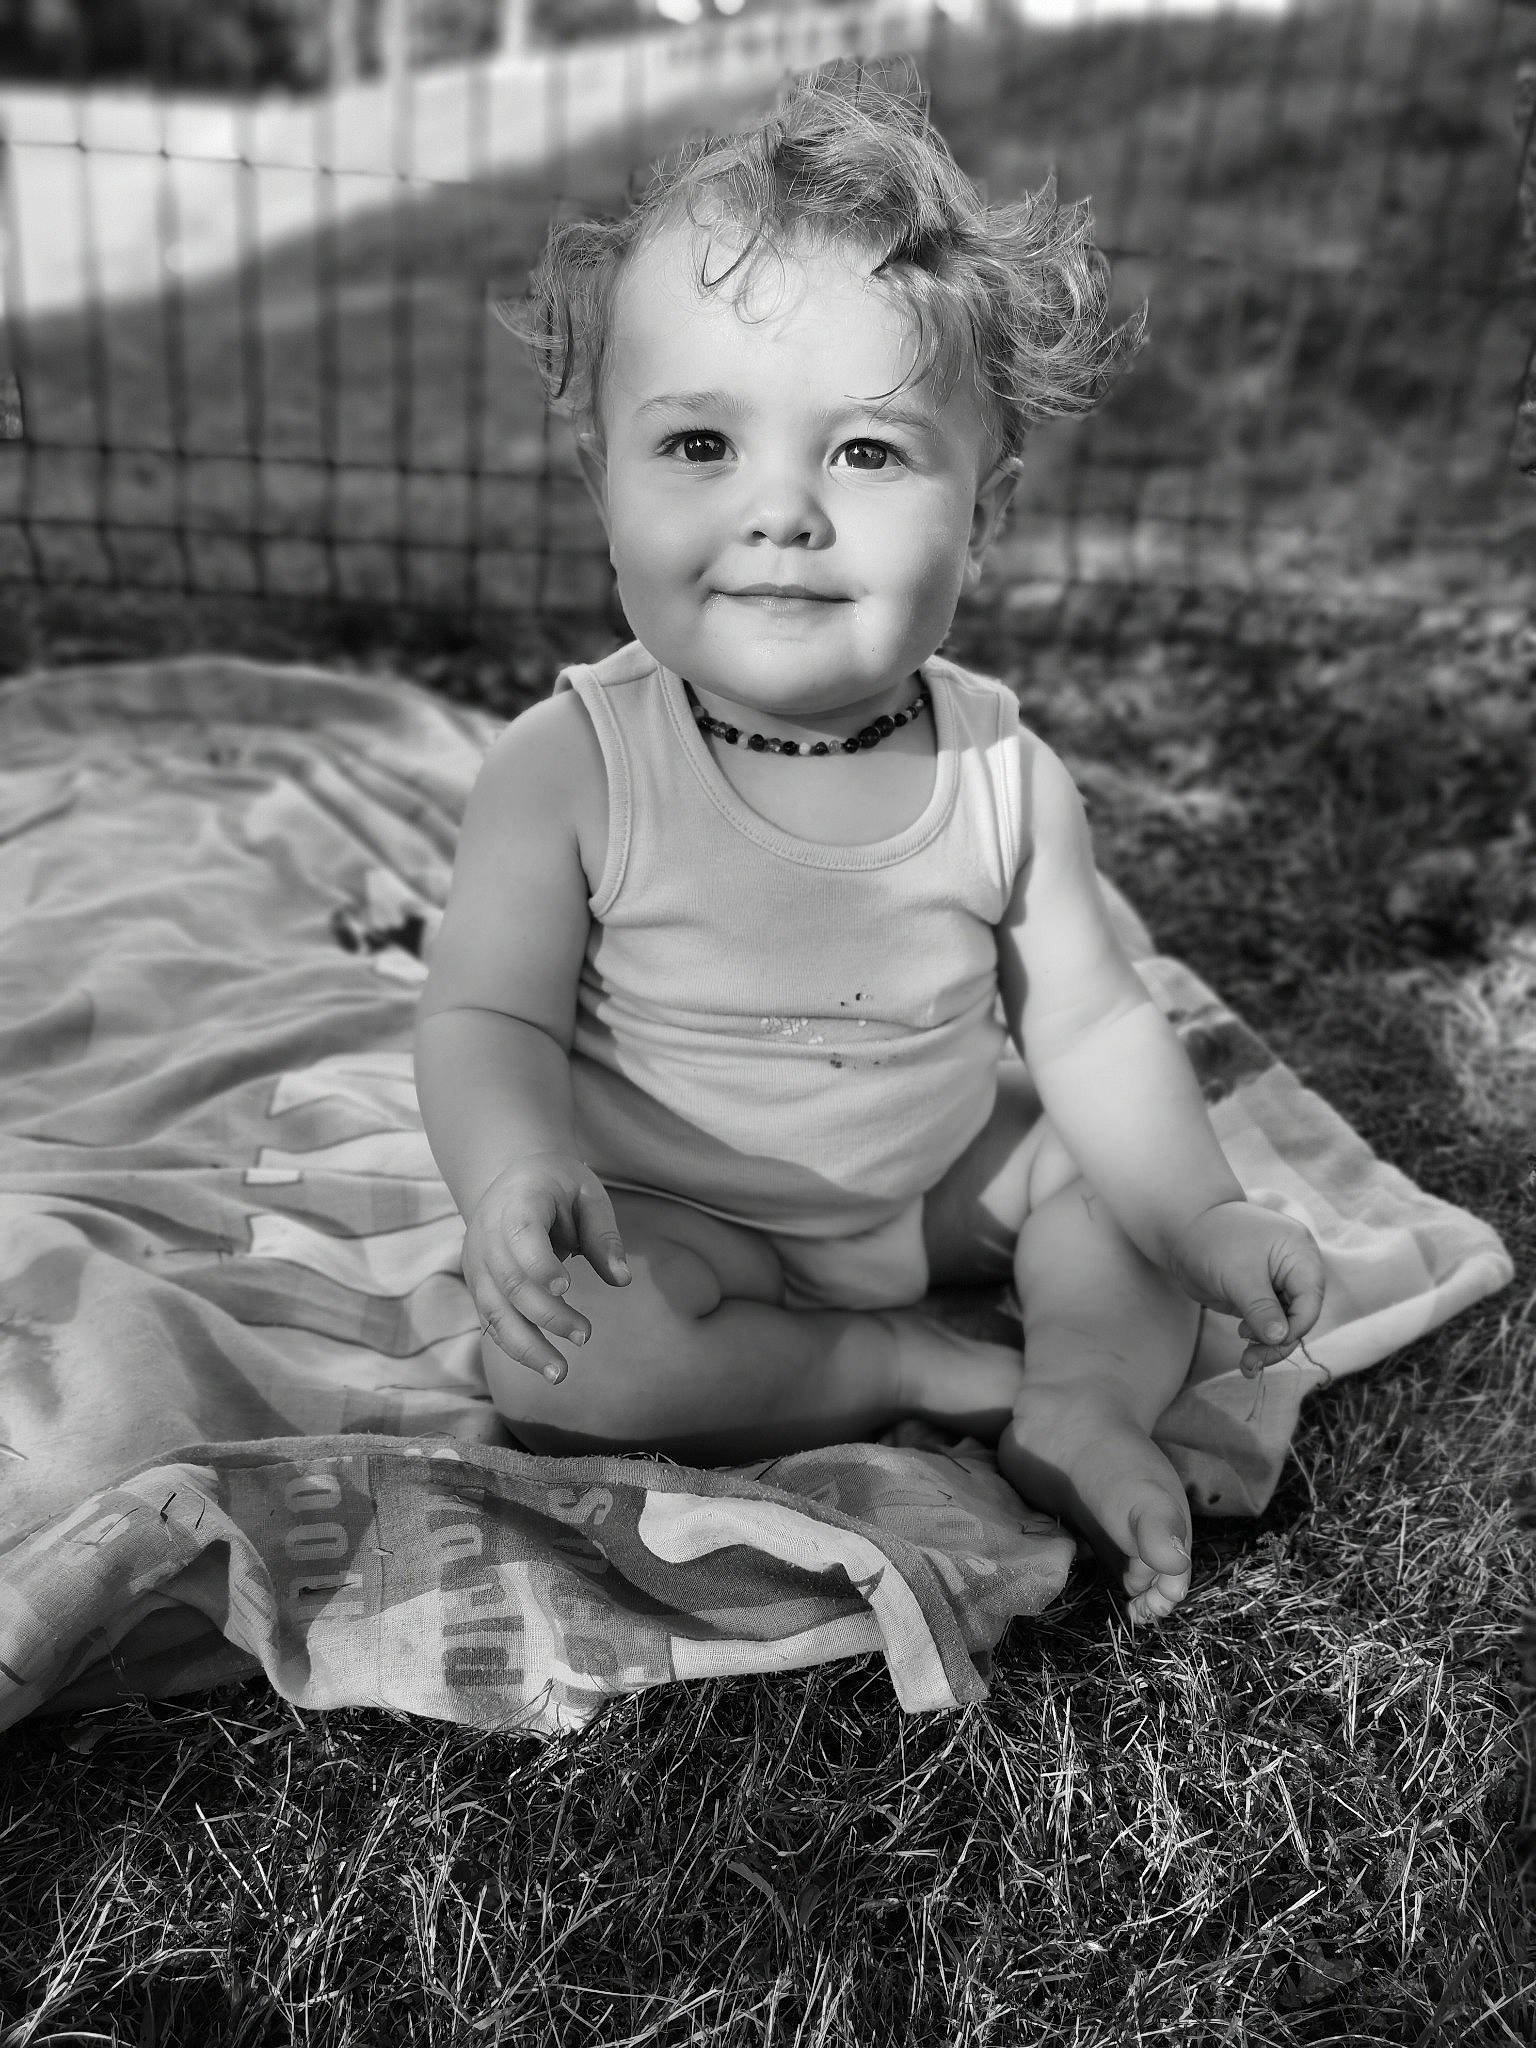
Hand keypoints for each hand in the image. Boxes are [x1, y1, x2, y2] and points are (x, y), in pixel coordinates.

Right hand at [464, 1151, 629, 1381]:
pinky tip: (542, 1365)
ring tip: (559, 1374)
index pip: (520, 1235)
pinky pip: (491, 1321)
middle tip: (586, 1337)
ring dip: (525, 1346)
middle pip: (509, 1281)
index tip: (567, 1287)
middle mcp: (487, 1234)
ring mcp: (477, 1262)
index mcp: (517, 1202)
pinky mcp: (478, 1285)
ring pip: (493, 1311)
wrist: (510, 1179)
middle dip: (546, 1315)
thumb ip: (603, 1234)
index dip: (538, 1263)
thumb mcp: (588, 1193)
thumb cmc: (557, 1185)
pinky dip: (514, 1346)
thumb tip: (623, 1280)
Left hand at [1164, 1199, 1324, 1376]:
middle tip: (1252, 1362)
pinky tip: (1245, 1346)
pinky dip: (1260, 1338)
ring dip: (1269, 1345)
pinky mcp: (1262, 1295)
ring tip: (1247, 1361)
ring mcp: (1279, 1283)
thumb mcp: (1238, 1276)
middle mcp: (1295, 1268)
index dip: (1295, 1327)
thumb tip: (1280, 1338)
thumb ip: (1261, 1308)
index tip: (1270, 1344)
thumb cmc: (1211, 1242)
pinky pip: (1269, 1322)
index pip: (1309, 1301)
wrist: (1181, 1230)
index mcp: (1299, 1254)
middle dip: (1279, 1342)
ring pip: (1285, 1323)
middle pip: (1301, 1316)